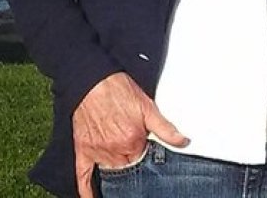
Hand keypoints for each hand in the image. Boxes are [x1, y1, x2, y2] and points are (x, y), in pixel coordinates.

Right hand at [72, 71, 188, 197]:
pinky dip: (87, 191)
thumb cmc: (118, 89)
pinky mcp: (83, 149)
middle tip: (133, 153)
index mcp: (132, 141)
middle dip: (132, 162)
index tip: (146, 150)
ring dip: (117, 172)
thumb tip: (183, 141)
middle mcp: (115, 150)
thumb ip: (165, 128)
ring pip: (110, 173)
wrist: (93, 79)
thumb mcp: (147, 106)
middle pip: (127, 168)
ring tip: (121, 167)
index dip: (146, 154)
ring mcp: (97, 151)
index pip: (144, 161)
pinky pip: (83, 177)